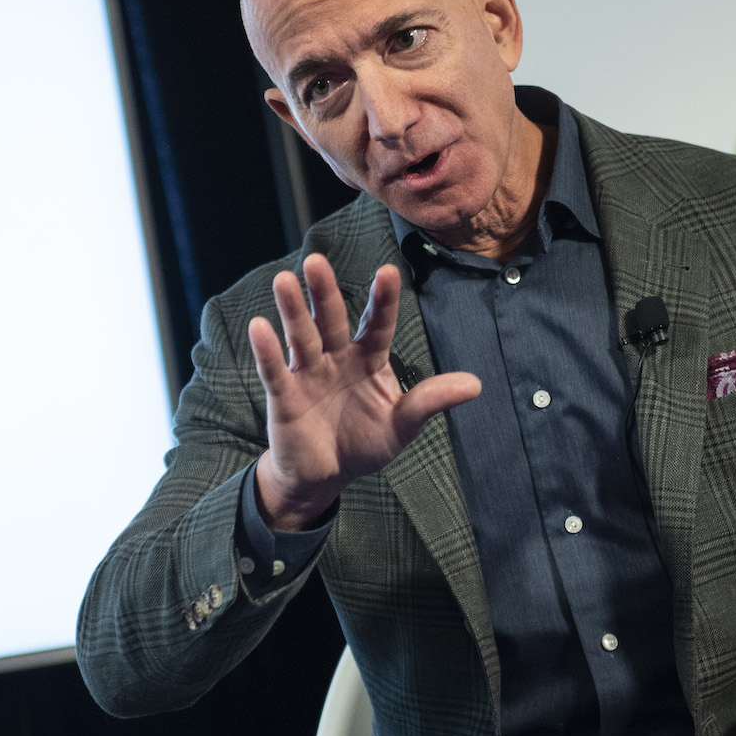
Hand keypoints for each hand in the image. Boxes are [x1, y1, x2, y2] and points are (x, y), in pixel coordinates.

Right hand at [248, 254, 480, 529]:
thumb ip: (430, 402)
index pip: (377, 323)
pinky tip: (259, 326)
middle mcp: (336, 357)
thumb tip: (476, 385)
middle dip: (324, 292)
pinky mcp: (284, 395)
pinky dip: (267, 350)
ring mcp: (308, 373)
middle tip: (316, 260)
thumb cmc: (365, 444)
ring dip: (293, 310)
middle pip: (330, 319)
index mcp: (368, 358)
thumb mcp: (402, 426)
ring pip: (300, 336)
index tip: (388, 271)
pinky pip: (275, 370)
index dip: (382, 299)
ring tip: (283, 280)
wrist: (326, 475)